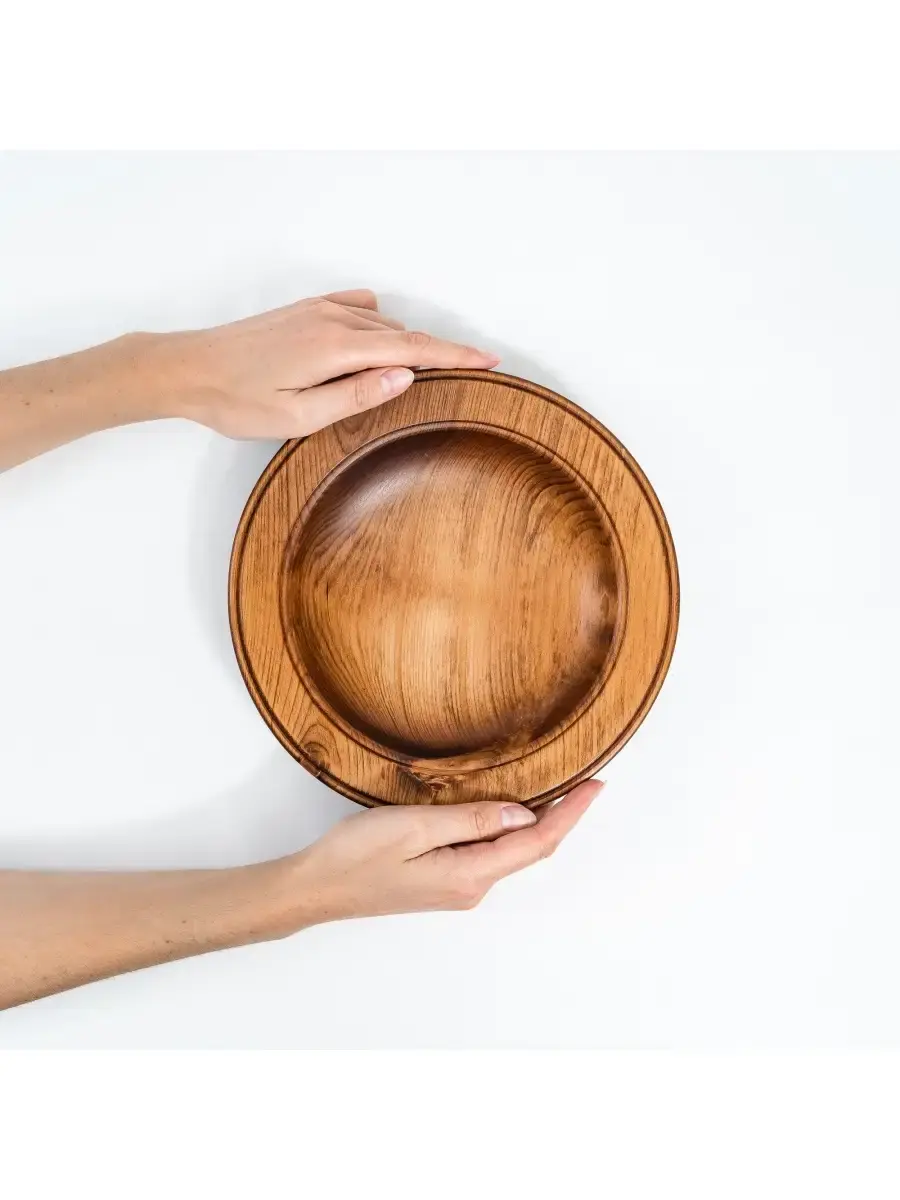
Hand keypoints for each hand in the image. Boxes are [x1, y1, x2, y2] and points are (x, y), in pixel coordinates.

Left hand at [160, 288, 499, 438]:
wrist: (188, 369)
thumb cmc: (236, 400)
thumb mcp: (299, 416)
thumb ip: (356, 395)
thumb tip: (406, 375)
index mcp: (335, 347)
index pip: (413, 349)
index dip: (456, 354)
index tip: (491, 359)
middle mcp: (332, 319)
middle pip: (404, 334)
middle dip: (440, 351)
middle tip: (474, 369)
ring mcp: (319, 309)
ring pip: (383, 324)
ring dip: (408, 343)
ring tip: (429, 368)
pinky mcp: (307, 309)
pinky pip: (360, 310)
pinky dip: (381, 326)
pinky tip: (379, 344)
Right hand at [262, 780, 602, 931]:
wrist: (315, 888)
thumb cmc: (354, 856)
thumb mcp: (414, 827)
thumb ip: (471, 820)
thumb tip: (522, 816)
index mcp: (468, 876)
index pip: (536, 842)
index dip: (570, 813)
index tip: (596, 785)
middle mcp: (470, 888)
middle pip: (530, 850)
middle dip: (563, 817)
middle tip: (587, 781)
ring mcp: (456, 888)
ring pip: (510, 852)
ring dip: (537, 824)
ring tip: (560, 790)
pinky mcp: (442, 881)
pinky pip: (488, 854)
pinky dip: (508, 830)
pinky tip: (510, 810)